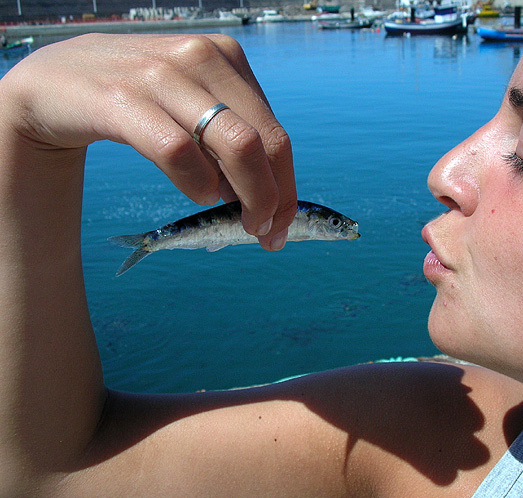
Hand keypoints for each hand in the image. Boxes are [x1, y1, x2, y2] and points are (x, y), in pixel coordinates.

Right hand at [1, 33, 295, 249]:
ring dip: (245, 197)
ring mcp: (162, 74)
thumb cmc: (136, 101)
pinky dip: (196, 184)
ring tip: (235, 217)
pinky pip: (178, 151)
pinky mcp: (120, 97)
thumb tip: (266, 196)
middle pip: (264, 142)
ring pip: (235, 145)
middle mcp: (201, 58)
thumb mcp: (192, 110)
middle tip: (264, 232)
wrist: (55, 81)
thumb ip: (228, 140)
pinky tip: (198, 194)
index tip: (281, 223)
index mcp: (226, 58)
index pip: (276, 134)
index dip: (286, 187)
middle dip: (273, 198)